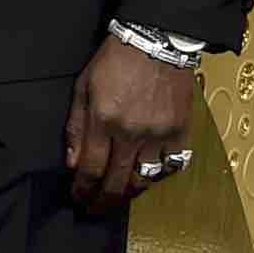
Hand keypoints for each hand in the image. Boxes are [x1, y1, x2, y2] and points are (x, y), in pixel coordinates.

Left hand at [64, 37, 198, 213]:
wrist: (156, 42)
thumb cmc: (114, 61)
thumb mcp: (83, 87)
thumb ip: (76, 127)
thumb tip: (72, 161)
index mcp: (104, 120)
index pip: (90, 168)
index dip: (82, 189)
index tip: (78, 198)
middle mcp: (132, 133)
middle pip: (116, 181)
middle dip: (103, 201)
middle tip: (95, 210)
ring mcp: (159, 134)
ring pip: (144, 178)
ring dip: (129, 193)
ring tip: (119, 198)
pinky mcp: (180, 131)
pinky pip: (172, 165)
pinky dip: (160, 175)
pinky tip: (148, 177)